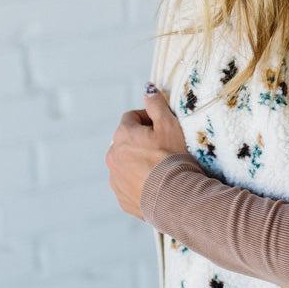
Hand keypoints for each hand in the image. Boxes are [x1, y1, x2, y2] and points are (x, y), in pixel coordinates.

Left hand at [105, 84, 188, 219]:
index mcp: (122, 135)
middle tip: (164, 148)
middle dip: (142, 142)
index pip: (132, 118)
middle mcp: (112, 155)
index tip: (162, 127)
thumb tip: (147, 89)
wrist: (175, 198)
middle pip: (127, 142)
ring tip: (160, 168)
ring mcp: (115, 179)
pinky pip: (129, 185)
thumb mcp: (169, 125)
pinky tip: (156, 185)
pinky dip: (139, 182)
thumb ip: (156, 105)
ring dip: (138, 163)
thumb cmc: (173, 158)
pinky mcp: (121, 198)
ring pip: (126, 164)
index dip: (148, 119)